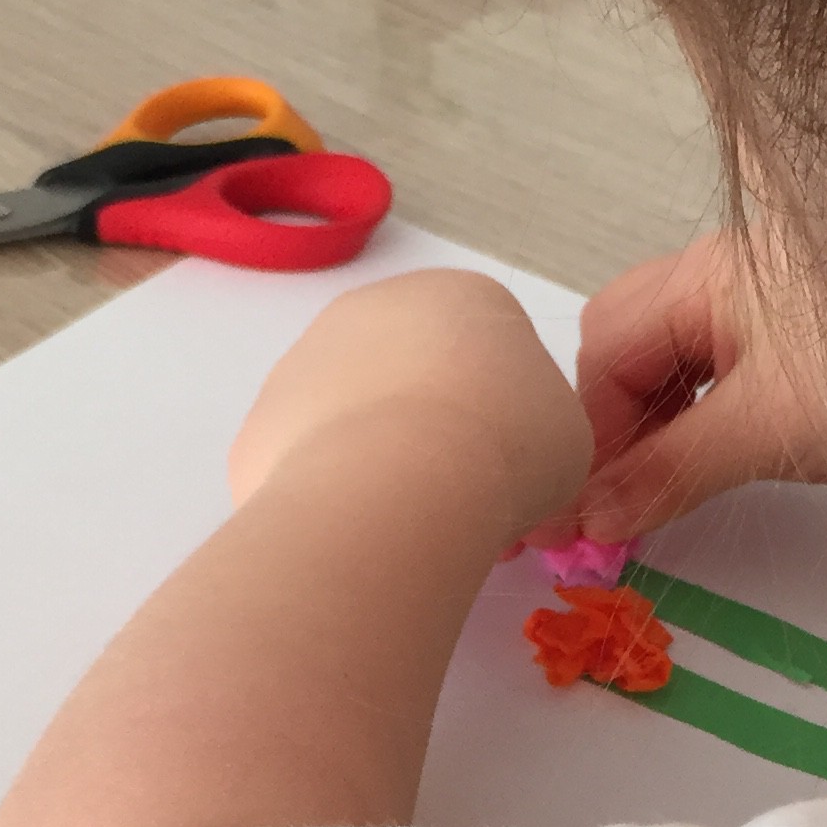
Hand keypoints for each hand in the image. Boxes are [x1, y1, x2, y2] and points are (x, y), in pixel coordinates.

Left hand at [230, 269, 590, 535]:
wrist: (399, 487)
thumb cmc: (507, 443)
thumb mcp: (565, 432)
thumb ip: (537, 422)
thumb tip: (504, 449)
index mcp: (462, 296)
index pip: (493, 355)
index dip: (510, 424)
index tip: (517, 476)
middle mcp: (374, 309)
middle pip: (417, 380)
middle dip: (440, 439)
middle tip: (466, 506)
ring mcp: (305, 360)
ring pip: (358, 420)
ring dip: (384, 467)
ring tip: (413, 530)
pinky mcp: (261, 421)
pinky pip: (310, 463)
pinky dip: (334, 496)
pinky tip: (358, 530)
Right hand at [526, 236, 826, 552]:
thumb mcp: (771, 427)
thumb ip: (674, 470)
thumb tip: (590, 522)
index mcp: (708, 274)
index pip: (606, 347)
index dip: (585, 432)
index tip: (574, 512)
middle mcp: (719, 273)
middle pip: (622, 344)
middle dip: (608, 424)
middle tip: (612, 504)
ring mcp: (751, 300)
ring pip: (662, 361)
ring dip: (646, 427)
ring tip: (648, 493)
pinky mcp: (782, 333)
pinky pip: (704, 371)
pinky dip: (686, 419)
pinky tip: (698, 461)